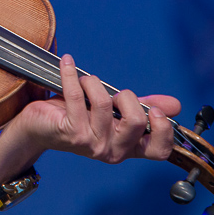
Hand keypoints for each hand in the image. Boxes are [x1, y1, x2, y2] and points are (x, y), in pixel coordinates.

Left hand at [0, 54, 181, 170]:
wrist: (39, 127)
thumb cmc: (77, 116)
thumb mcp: (114, 111)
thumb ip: (142, 107)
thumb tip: (175, 105)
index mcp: (128, 147)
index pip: (158, 150)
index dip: (163, 130)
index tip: (155, 109)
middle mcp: (112, 150)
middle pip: (135, 122)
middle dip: (126, 96)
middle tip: (112, 92)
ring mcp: (91, 144)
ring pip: (105, 104)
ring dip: (94, 83)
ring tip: (85, 81)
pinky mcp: (71, 133)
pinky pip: (77, 97)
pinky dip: (72, 74)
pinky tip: (68, 63)